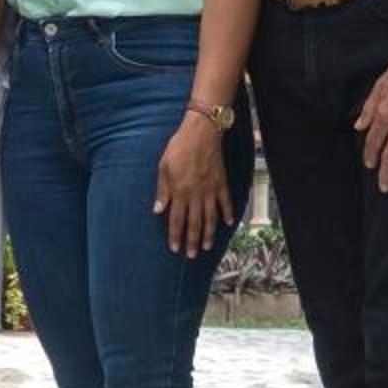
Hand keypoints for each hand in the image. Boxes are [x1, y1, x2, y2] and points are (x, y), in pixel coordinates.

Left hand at [155, 114, 232, 255]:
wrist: (202, 132)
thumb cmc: (179, 147)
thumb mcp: (164, 167)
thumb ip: (162, 190)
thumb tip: (157, 210)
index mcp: (180, 191)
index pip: (177, 219)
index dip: (175, 235)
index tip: (174, 248)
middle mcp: (196, 194)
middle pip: (194, 223)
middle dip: (192, 241)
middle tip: (192, 255)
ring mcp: (210, 190)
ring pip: (210, 217)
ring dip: (209, 234)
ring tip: (207, 247)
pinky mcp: (221, 182)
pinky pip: (226, 201)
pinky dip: (229, 213)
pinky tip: (230, 223)